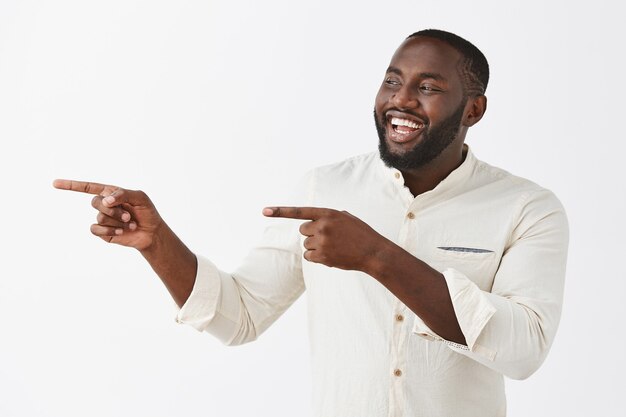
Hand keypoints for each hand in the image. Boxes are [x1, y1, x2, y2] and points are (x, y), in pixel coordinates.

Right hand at [53, 179, 162, 250]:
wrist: (152, 232)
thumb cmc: (147, 212)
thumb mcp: (140, 197)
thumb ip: (123, 194)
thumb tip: (104, 200)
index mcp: (111, 193)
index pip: (88, 187)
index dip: (71, 185)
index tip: (55, 183)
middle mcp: (104, 205)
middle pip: (95, 202)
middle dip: (113, 209)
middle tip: (128, 215)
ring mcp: (103, 218)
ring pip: (99, 217)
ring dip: (117, 221)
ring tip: (130, 223)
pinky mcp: (103, 232)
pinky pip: (95, 229)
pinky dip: (109, 230)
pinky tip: (121, 231)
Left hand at [263, 206, 387, 271]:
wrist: (374, 252)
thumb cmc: (361, 234)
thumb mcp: (346, 218)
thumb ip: (328, 217)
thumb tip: (313, 221)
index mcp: (328, 213)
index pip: (300, 211)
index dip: (280, 211)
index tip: (264, 210)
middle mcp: (323, 226)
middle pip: (303, 231)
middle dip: (311, 234)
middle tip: (327, 238)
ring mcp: (322, 242)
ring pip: (306, 245)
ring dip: (316, 247)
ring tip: (334, 247)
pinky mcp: (323, 256)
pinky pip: (309, 257)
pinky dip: (316, 257)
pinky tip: (331, 256)